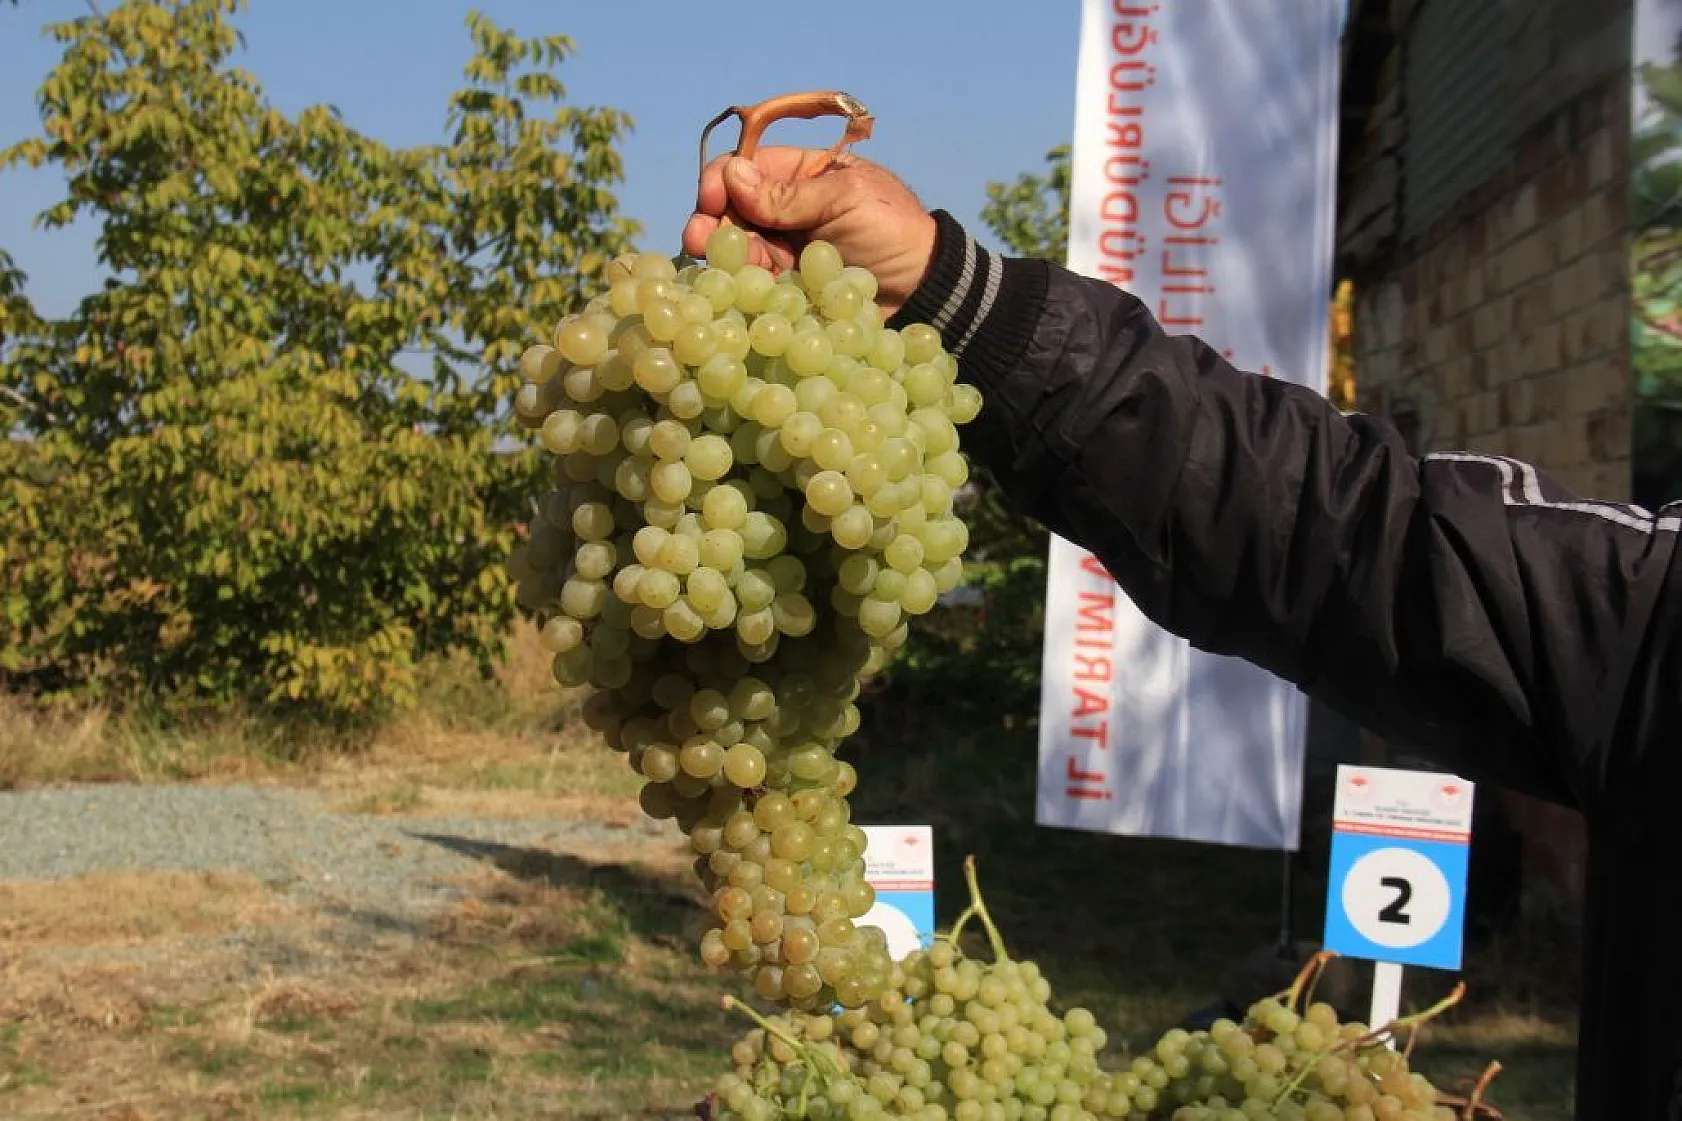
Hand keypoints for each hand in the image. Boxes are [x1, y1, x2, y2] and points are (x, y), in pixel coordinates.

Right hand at [682, 146, 937, 318]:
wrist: (924, 287)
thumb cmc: (893, 229)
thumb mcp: (845, 199)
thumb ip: (789, 195)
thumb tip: (733, 174)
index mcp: (802, 174)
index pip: (748, 167)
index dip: (723, 180)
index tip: (711, 199)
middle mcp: (787, 210)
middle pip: (734, 209)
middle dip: (712, 221)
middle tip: (696, 238)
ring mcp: (786, 249)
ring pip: (741, 247)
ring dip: (722, 253)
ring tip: (709, 260)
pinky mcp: (789, 287)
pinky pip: (755, 283)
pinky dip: (740, 284)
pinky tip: (728, 287)